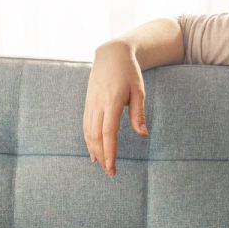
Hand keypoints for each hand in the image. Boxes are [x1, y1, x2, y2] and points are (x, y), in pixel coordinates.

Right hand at [83, 40, 147, 174]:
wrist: (111, 55)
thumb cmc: (129, 73)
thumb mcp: (139, 91)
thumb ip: (138, 113)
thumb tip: (143, 134)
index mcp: (111, 102)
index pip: (108, 132)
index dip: (109, 152)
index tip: (111, 167)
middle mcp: (97, 105)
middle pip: (96, 136)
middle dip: (102, 157)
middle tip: (110, 173)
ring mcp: (90, 104)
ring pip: (88, 132)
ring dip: (94, 151)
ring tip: (101, 165)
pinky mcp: (87, 104)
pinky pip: (86, 125)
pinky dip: (88, 140)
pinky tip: (93, 151)